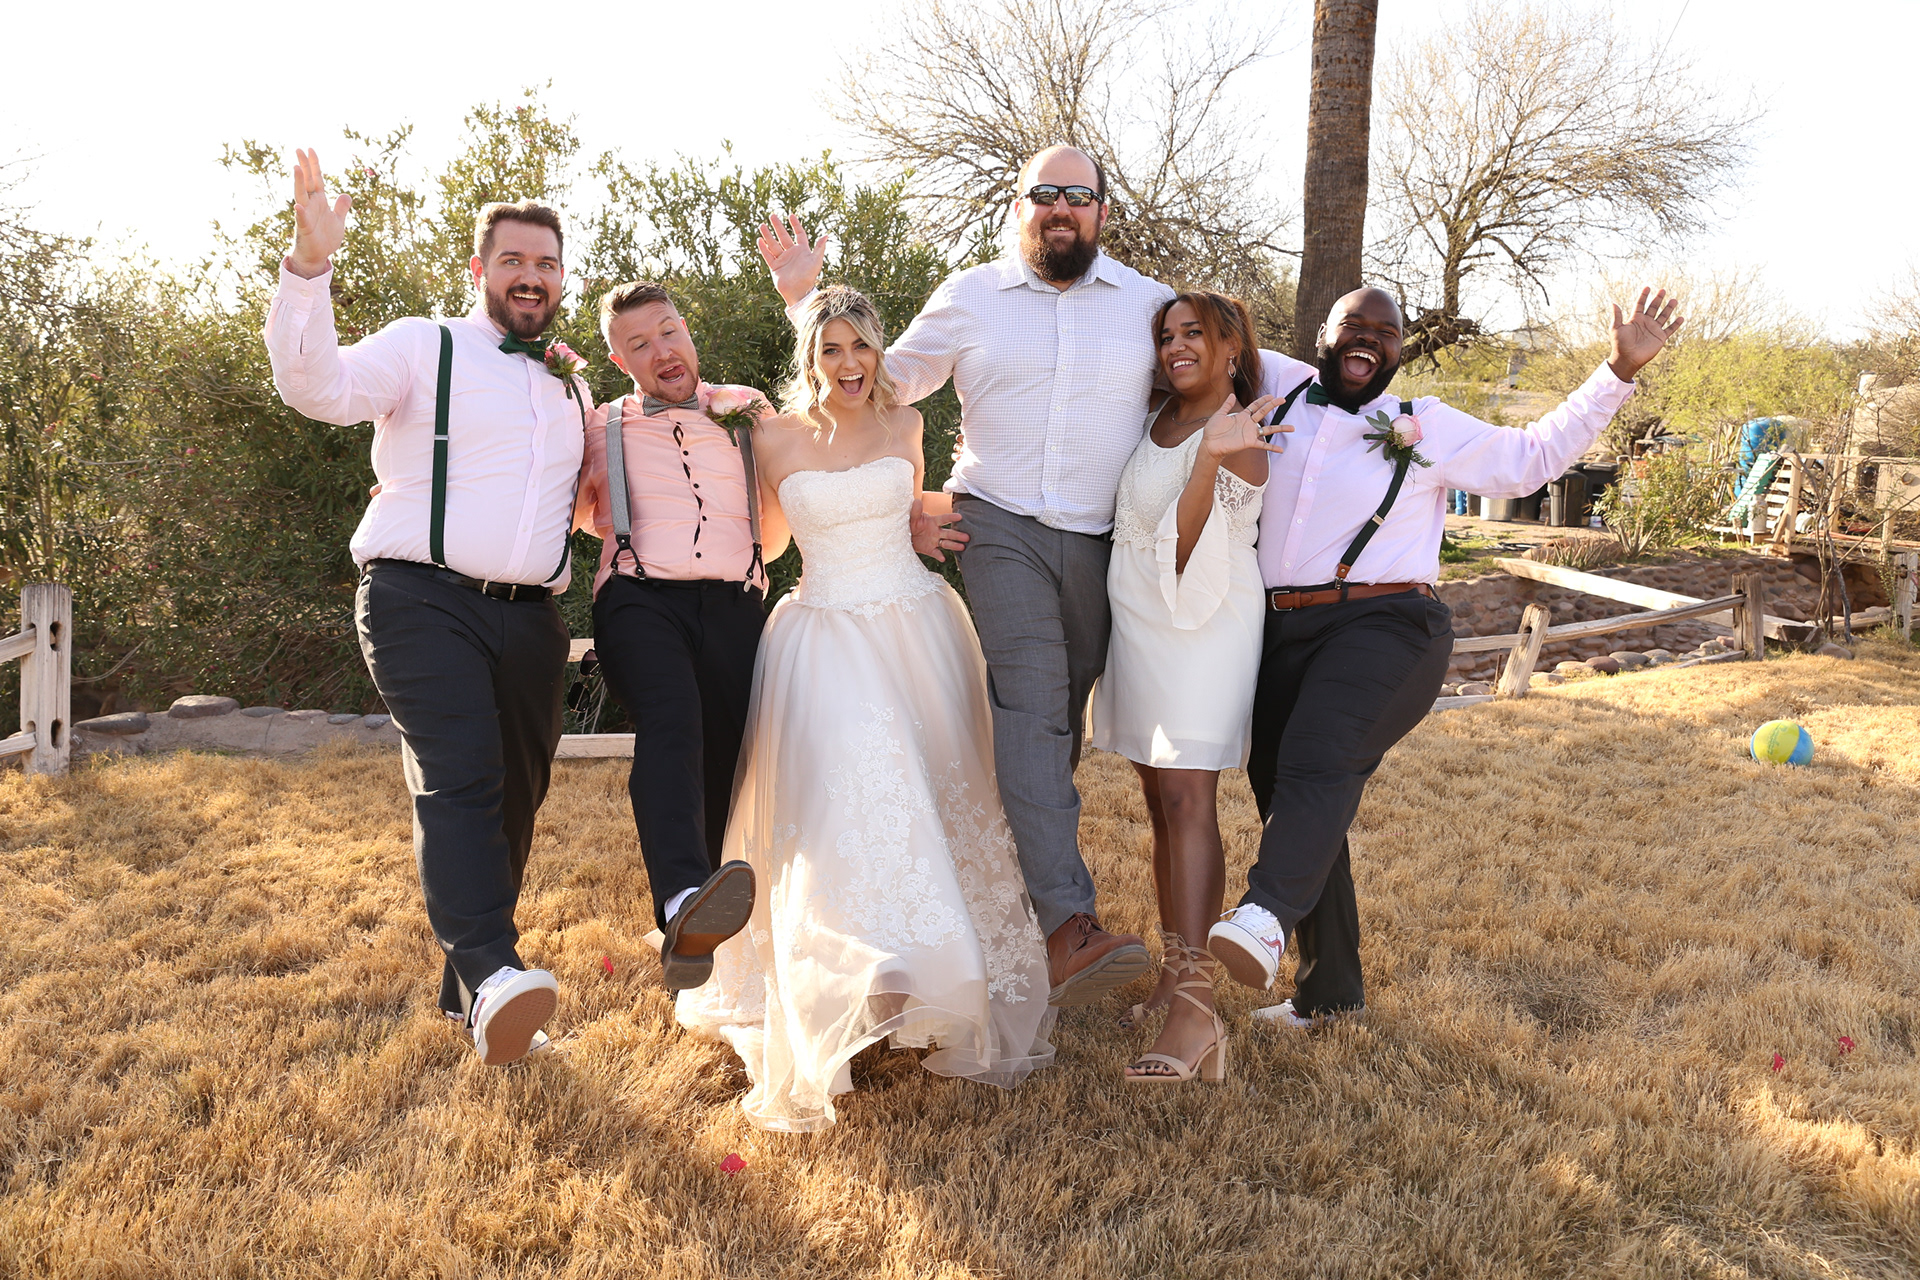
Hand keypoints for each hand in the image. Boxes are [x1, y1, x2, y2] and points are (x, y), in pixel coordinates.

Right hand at [287, 148, 350, 278]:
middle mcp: (311, 204)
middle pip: (307, 181)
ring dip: (298, 182)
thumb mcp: (338, 220)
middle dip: (304, 166)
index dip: (314, 165)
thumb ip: (341, 207)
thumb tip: (346, 194)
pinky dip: (300, 212)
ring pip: (301, 195)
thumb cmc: (325, 237)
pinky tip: (297, 206)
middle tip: (299, 149)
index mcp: (320, 201)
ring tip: (296, 167)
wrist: (318, 255)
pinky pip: (302, 219)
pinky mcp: (305, 228)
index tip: (310, 149)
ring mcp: (306, 214)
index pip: (317, 179)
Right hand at [755, 212, 828, 306]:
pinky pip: (768, 256)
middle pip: (783, 236)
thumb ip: (820, 248)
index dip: (795, 224)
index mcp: (802, 251)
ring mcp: (783, 260)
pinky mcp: (775, 267)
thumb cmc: (809, 276)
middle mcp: (792, 254)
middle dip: (778, 226)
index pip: (799, 234)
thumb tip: (826, 235)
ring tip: (762, 225)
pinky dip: (763, 248)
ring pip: (773, 244)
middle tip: (772, 215)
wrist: (799, 291)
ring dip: (768, 235)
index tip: (790, 215)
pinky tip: (759, 240)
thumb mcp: (816, 261)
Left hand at [911, 500, 967, 561]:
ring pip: (946, 543)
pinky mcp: (929, 549)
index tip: (960, 517)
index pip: (944, 519)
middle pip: (949, 533)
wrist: (904, 535)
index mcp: (933, 521)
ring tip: (963, 547)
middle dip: (958, 535)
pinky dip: (939, 556)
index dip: (951, 518)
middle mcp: (936, 531)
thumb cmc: (910, 523)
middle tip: (967, 537)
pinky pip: (935, 553)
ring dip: (954, 545)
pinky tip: (943, 559)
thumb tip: (917, 501)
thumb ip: (915, 511)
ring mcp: (934, 541)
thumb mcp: (912, 517)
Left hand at [1200, 393, 1287, 459]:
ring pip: (1268, 429)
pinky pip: (1263, 445)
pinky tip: (1281, 449)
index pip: (1255, 406)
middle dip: (1273, 406)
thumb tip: (1232, 395)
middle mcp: (1248, 424)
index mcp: (1241, 416)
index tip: (1271, 396)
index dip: (1263, 400)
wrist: (1210, 445)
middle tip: (1283, 400)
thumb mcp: (1219, 415)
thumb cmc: (1212, 431)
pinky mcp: (1249, 443)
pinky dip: (1272, 447)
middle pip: (1263, 412)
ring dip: (1280, 428)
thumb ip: (1227, 405)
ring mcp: (1250, 433)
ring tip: (1292, 427)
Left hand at [1607, 287, 1684, 381]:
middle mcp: (1646, 323)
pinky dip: (1676, 324)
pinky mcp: (1660, 337)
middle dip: (1658, 299)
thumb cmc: (1620, 344)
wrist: (1627, 358)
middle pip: (1653, 308)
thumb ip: (1617, 316)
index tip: (1647, 287)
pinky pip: (1670, 329)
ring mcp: (1654, 329)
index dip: (1644, 296)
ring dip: (1669, 308)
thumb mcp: (1616, 328)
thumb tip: (1613, 303)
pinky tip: (1681, 318)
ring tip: (1674, 300)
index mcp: (1635, 319)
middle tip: (1663, 290)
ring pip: (1663, 316)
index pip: (1640, 305)